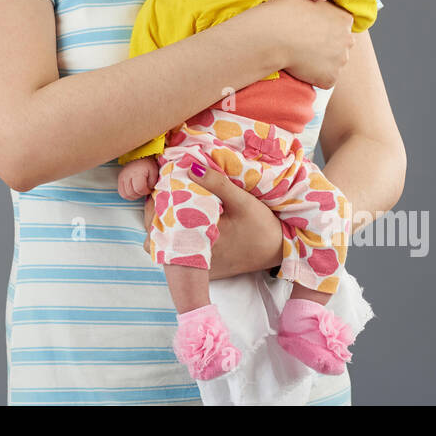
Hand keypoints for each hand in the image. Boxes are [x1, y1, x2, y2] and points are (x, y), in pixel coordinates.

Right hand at [117, 157, 159, 200]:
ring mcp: (122, 177)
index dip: (146, 191)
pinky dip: (127, 195)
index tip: (149, 188)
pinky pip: (121, 192)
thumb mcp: (154, 172)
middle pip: (131, 193)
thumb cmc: (148, 164)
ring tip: (139, 191)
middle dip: (140, 194)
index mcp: (137, 172)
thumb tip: (148, 191)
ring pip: (125, 194)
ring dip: (133, 196)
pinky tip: (133, 191)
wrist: (140, 156)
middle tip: (144, 190)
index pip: (139, 188)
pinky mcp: (119, 179)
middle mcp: (127, 175)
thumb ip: (153, 183)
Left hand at [142, 162, 283, 279]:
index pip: (161, 225)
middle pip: (157, 236)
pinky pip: (177, 253)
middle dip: (156, 213)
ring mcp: (197, 267)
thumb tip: (189, 166)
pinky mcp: (202, 270)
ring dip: (164, 225)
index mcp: (201, 241)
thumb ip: (216, 183)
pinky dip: (175, 236)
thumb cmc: (262, 225)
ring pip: (164, 245)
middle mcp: (195, 259)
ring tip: (173, 204)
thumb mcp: (242, 200)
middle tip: (165, 192)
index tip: (162, 187)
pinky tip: (183, 219)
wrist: (279, 250)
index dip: (156, 204)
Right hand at [265, 0, 354, 89]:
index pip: (341, 25)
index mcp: (345, 18)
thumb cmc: (283, 10)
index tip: (310, 30)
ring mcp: (340, 61)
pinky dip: (315, 77)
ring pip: (333, 63)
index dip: (325, 28)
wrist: (272, 36)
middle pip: (340, 45)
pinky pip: (325, 80)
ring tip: (300, 56)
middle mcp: (348, 40)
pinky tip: (300, 67)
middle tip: (304, 44)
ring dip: (321, 62)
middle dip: (326, 46)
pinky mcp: (330, 78)